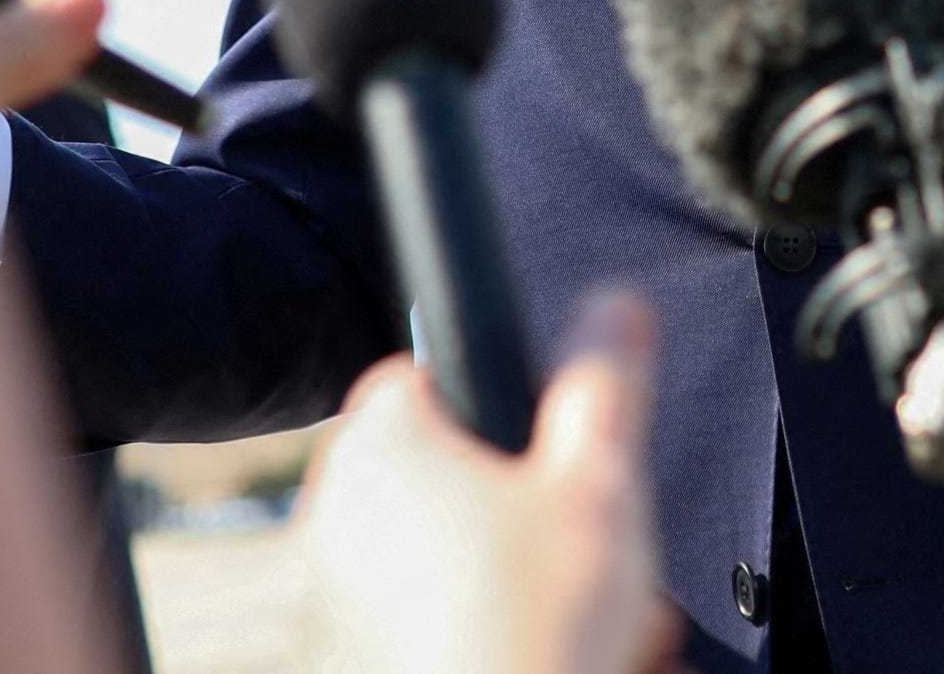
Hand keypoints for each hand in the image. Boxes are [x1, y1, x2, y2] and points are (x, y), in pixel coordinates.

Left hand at [299, 288, 678, 673]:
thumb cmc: (524, 639)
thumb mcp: (599, 484)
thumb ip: (606, 380)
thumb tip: (612, 305)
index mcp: (382, 444)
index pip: (429, 374)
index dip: (505, 412)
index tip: (553, 454)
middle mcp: (334, 513)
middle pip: (451, 476)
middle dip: (532, 515)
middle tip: (593, 555)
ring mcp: (331, 599)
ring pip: (445, 559)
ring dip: (521, 582)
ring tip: (590, 625)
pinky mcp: (346, 661)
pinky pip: (425, 623)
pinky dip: (483, 636)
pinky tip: (548, 658)